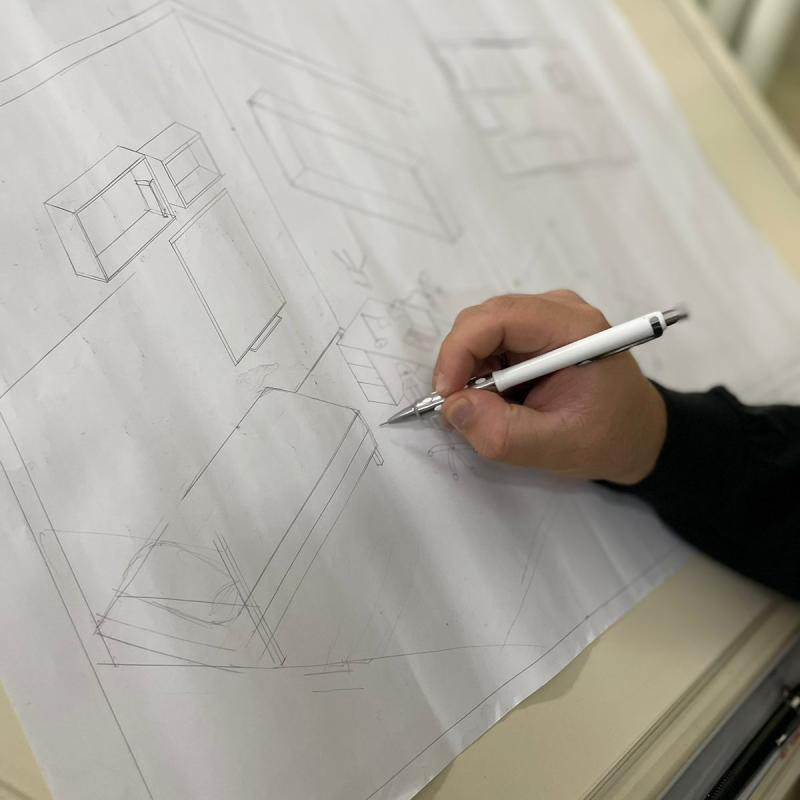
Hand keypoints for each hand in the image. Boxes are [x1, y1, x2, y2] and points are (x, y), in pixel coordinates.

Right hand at [434, 291, 666, 484]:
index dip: (460, 351)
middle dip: (461, 366)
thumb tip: (454, 408)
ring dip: (471, 373)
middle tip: (463, 411)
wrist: (635, 432)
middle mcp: (557, 311)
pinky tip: (502, 399)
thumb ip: (503, 433)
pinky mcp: (533, 332)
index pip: (498, 318)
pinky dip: (481, 374)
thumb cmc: (608, 437)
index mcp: (573, 330)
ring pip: (479, 332)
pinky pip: (488, 343)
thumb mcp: (557, 448)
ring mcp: (544, 317)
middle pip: (482, 320)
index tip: (447, 396)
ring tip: (491, 410)